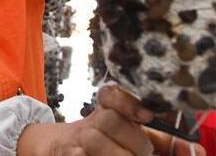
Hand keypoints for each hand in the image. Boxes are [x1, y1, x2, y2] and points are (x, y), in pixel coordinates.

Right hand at [17, 85, 205, 155]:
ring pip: (95, 139)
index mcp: (107, 111)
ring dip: (115, 153)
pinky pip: (78, 154)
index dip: (127, 102)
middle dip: (132, 138)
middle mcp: (91, 122)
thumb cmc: (103, 142)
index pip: (111, 95)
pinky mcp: (69, 153)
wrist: (59, 146)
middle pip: (108, 120)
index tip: (147, 116)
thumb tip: (187, 145)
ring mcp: (78, 138)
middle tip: (144, 151)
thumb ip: (155, 137)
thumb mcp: (127, 134)